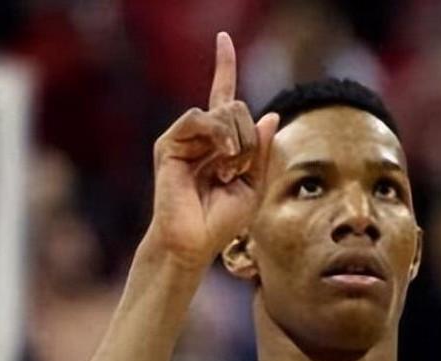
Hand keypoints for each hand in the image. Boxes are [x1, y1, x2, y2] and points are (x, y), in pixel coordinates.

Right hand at [144, 32, 278, 269]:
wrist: (193, 242)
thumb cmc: (220, 221)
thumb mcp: (254, 185)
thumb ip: (262, 151)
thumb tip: (270, 114)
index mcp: (220, 143)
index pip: (223, 96)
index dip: (223, 66)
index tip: (222, 38)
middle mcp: (201, 135)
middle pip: (238, 108)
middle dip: (250, 138)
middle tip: (240, 169)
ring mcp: (185, 137)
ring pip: (225, 111)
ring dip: (239, 140)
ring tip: (230, 169)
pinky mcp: (169, 143)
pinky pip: (201, 117)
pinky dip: (220, 135)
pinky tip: (224, 157)